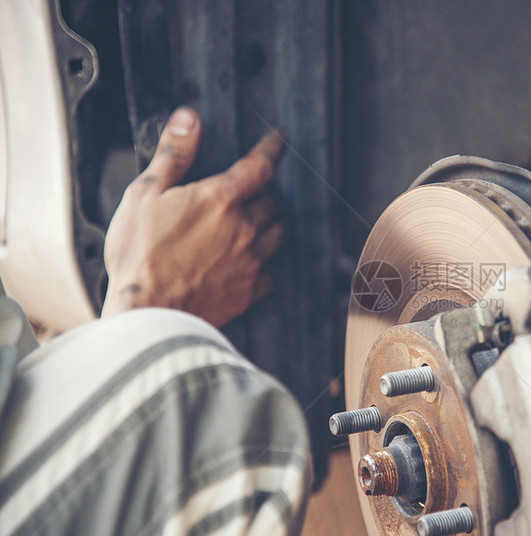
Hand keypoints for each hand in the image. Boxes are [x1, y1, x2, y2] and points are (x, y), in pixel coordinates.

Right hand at [101, 107, 285, 325]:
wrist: (147, 312)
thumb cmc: (139, 254)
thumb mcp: (145, 194)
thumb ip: (174, 155)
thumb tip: (189, 119)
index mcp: (221, 199)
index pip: (260, 165)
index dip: (273, 148)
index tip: (281, 139)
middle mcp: (244, 228)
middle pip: (270, 202)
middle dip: (260, 194)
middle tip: (242, 196)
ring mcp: (251, 260)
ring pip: (276, 234)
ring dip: (266, 226)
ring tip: (247, 227)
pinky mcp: (250, 290)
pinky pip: (270, 272)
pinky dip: (263, 265)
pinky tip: (247, 264)